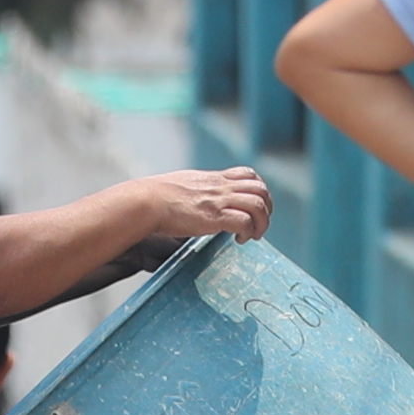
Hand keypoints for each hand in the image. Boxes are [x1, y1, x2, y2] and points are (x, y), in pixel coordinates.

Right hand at [127, 165, 271, 248]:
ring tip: (252, 235)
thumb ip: (198, 191)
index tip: (253, 207)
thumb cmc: (158, 197)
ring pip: (258, 205)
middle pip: (261, 189)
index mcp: (214, 178)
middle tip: (257, 224)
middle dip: (266, 209)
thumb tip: (198, 202)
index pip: (249, 175)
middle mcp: (220, 187)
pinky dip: (248, 232)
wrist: (147, 201)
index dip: (258, 191)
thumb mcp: (184, 185)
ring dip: (262, 223)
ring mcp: (219, 200)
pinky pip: (245, 221)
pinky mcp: (215, 217)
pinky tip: (239, 239)